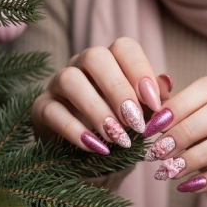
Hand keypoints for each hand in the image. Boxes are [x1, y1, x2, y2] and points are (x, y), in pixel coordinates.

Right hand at [32, 37, 172, 152]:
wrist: (87, 158)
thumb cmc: (117, 129)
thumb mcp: (140, 116)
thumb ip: (153, 100)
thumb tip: (166, 81)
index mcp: (109, 61)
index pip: (124, 47)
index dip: (140, 71)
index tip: (155, 104)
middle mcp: (80, 65)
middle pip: (95, 56)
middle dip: (118, 90)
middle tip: (136, 123)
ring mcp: (56, 85)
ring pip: (70, 79)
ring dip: (97, 109)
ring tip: (116, 138)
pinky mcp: (40, 108)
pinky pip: (52, 112)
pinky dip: (75, 131)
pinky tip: (96, 148)